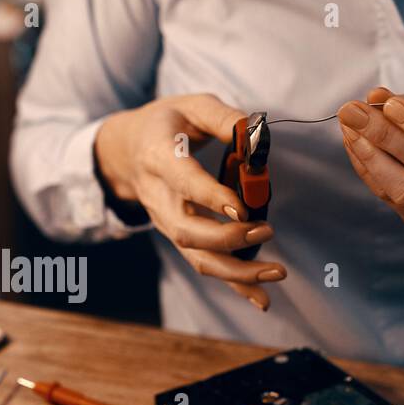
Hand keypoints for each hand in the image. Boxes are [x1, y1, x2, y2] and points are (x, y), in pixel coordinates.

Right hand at [95, 94, 284, 309]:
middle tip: (266, 231)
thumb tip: (258, 135)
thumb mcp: (192, 105)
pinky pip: (204, 263)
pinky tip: (261, 298)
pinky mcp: (180, 236)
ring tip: (276, 272)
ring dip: (235, 271)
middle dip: (227, 238)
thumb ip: (223, 118)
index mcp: (157, 157)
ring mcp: (167, 223)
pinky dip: (233, 283)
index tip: (242, 209)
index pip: (183, 182)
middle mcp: (158, 197)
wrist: (128, 151)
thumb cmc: (167, 124)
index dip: (211, 197)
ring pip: (196, 256)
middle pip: (187, 230)